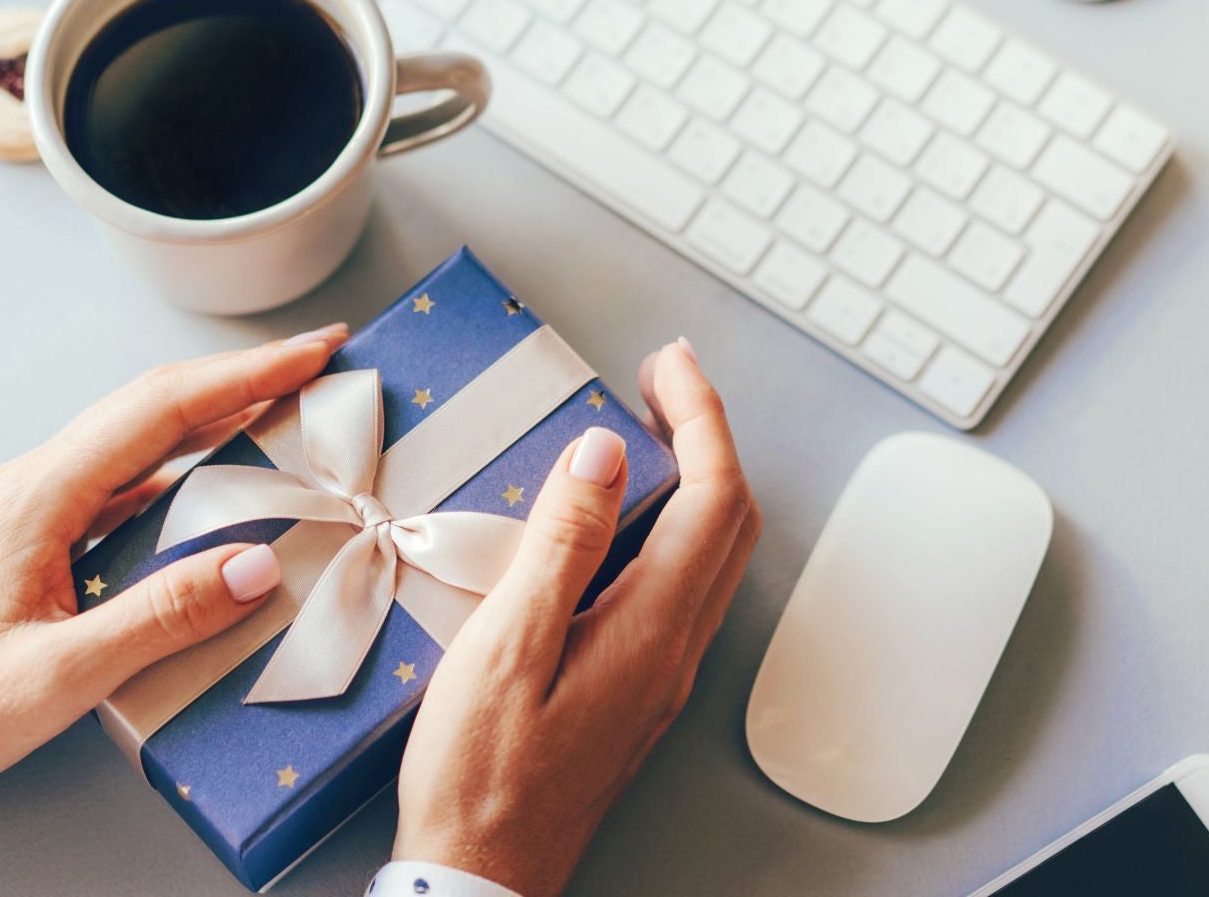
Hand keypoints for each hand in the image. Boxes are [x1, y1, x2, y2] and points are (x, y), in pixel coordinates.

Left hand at [0, 325, 347, 805]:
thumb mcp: (60, 676)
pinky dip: (188, 459)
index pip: (160, 411)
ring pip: (141, 435)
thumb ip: (161, 617)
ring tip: (289, 403)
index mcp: (40, 497)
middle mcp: (37, 482)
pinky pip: (128, 477)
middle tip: (319, 359)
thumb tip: (256, 564)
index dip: (245, 377)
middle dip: (243, 375)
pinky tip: (224, 473)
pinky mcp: (42, 534)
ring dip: (218, 410)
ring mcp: (37, 504)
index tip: (312, 353)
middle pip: (154, 404)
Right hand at [394, 340, 760, 894]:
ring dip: (696, 480)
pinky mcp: (636, 693)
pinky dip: (670, 527)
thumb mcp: (506, 648)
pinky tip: (619, 520)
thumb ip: (562, 545)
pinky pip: (681, 588)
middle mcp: (674, 651)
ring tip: (646, 431)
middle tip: (661, 380)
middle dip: (708, 436)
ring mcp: (660, 676)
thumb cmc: (478, 776)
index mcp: (650, 630)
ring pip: (713, 556)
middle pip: (730, 521)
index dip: (700, 417)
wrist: (481, 877)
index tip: (667, 363)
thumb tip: (604, 453)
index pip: (713, 497)